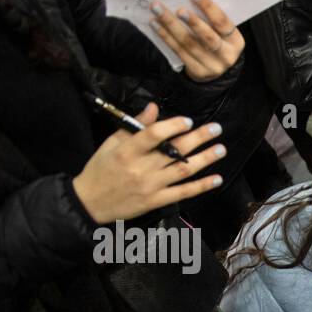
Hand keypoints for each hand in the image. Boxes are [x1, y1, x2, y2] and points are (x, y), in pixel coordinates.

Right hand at [73, 102, 225, 222]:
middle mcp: (140, 168)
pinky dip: (202, 186)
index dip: (172, 126)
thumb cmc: (100, 169)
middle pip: (174, 151)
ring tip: (221, 149)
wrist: (90, 203)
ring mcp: (150, 186)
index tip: (188, 121)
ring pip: (183, 171)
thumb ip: (133, 126)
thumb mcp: (111, 144)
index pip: (152, 135)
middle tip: (216, 129)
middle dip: (198, 138)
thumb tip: (153, 108)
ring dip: (205, 159)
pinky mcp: (156, 201)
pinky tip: (217, 178)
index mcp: (127, 151)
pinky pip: (183, 193)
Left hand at [149, 0, 243, 81]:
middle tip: (178, 9)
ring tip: (157, 10)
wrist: (214, 69)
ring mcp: (212, 66)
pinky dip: (166, 36)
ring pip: (189, 44)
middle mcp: (227, 56)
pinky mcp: (197, 71)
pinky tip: (155, 24)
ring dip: (171, 25)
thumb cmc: (216, 40)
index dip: (208, 7)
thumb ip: (210, 18)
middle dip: (192, 21)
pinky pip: (179, 51)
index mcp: (235, 41)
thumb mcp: (220, 32)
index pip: (223, 22)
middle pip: (208, 37)